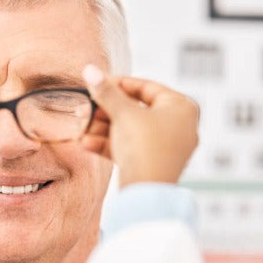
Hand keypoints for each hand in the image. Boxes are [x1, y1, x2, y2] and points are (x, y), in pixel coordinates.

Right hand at [80, 65, 198, 187]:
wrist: (147, 193)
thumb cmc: (145, 148)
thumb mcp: (124, 114)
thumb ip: (106, 91)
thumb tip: (90, 69)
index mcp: (181, 107)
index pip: (145, 87)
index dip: (117, 84)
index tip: (96, 83)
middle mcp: (178, 125)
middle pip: (134, 109)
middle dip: (105, 111)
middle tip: (84, 109)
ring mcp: (166, 145)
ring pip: (129, 129)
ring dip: (102, 128)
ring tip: (81, 128)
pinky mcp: (152, 162)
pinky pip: (129, 146)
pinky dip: (108, 144)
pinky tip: (86, 143)